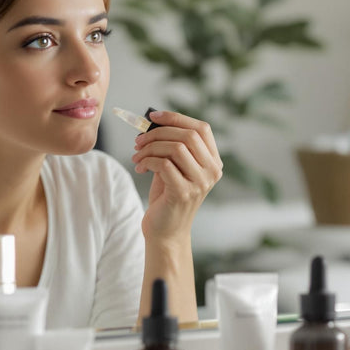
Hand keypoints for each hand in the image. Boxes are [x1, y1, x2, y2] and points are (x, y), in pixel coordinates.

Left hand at [131, 110, 222, 244]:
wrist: (165, 231)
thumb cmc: (167, 197)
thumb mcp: (173, 167)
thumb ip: (171, 146)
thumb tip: (153, 121)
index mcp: (213, 162)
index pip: (201, 128)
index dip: (176, 118)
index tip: (153, 117)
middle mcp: (212, 171)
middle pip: (188, 136)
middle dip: (158, 133)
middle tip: (138, 140)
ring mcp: (200, 183)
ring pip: (175, 148)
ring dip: (150, 148)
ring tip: (137, 156)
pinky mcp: (183, 193)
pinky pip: (164, 164)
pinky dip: (147, 161)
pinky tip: (140, 167)